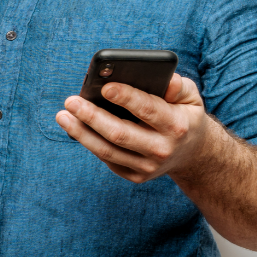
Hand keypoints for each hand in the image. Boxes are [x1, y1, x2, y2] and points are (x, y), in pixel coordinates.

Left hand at [55, 73, 218, 184]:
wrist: (193, 154)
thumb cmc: (184, 115)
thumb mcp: (191, 97)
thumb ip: (179, 86)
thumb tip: (167, 79)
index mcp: (176, 125)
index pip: (147, 109)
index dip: (126, 97)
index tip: (104, 86)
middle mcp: (161, 149)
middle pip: (120, 133)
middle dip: (92, 116)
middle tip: (71, 101)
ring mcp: (148, 167)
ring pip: (108, 150)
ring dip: (81, 133)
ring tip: (63, 116)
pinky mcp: (136, 176)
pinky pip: (108, 159)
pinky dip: (90, 143)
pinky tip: (76, 128)